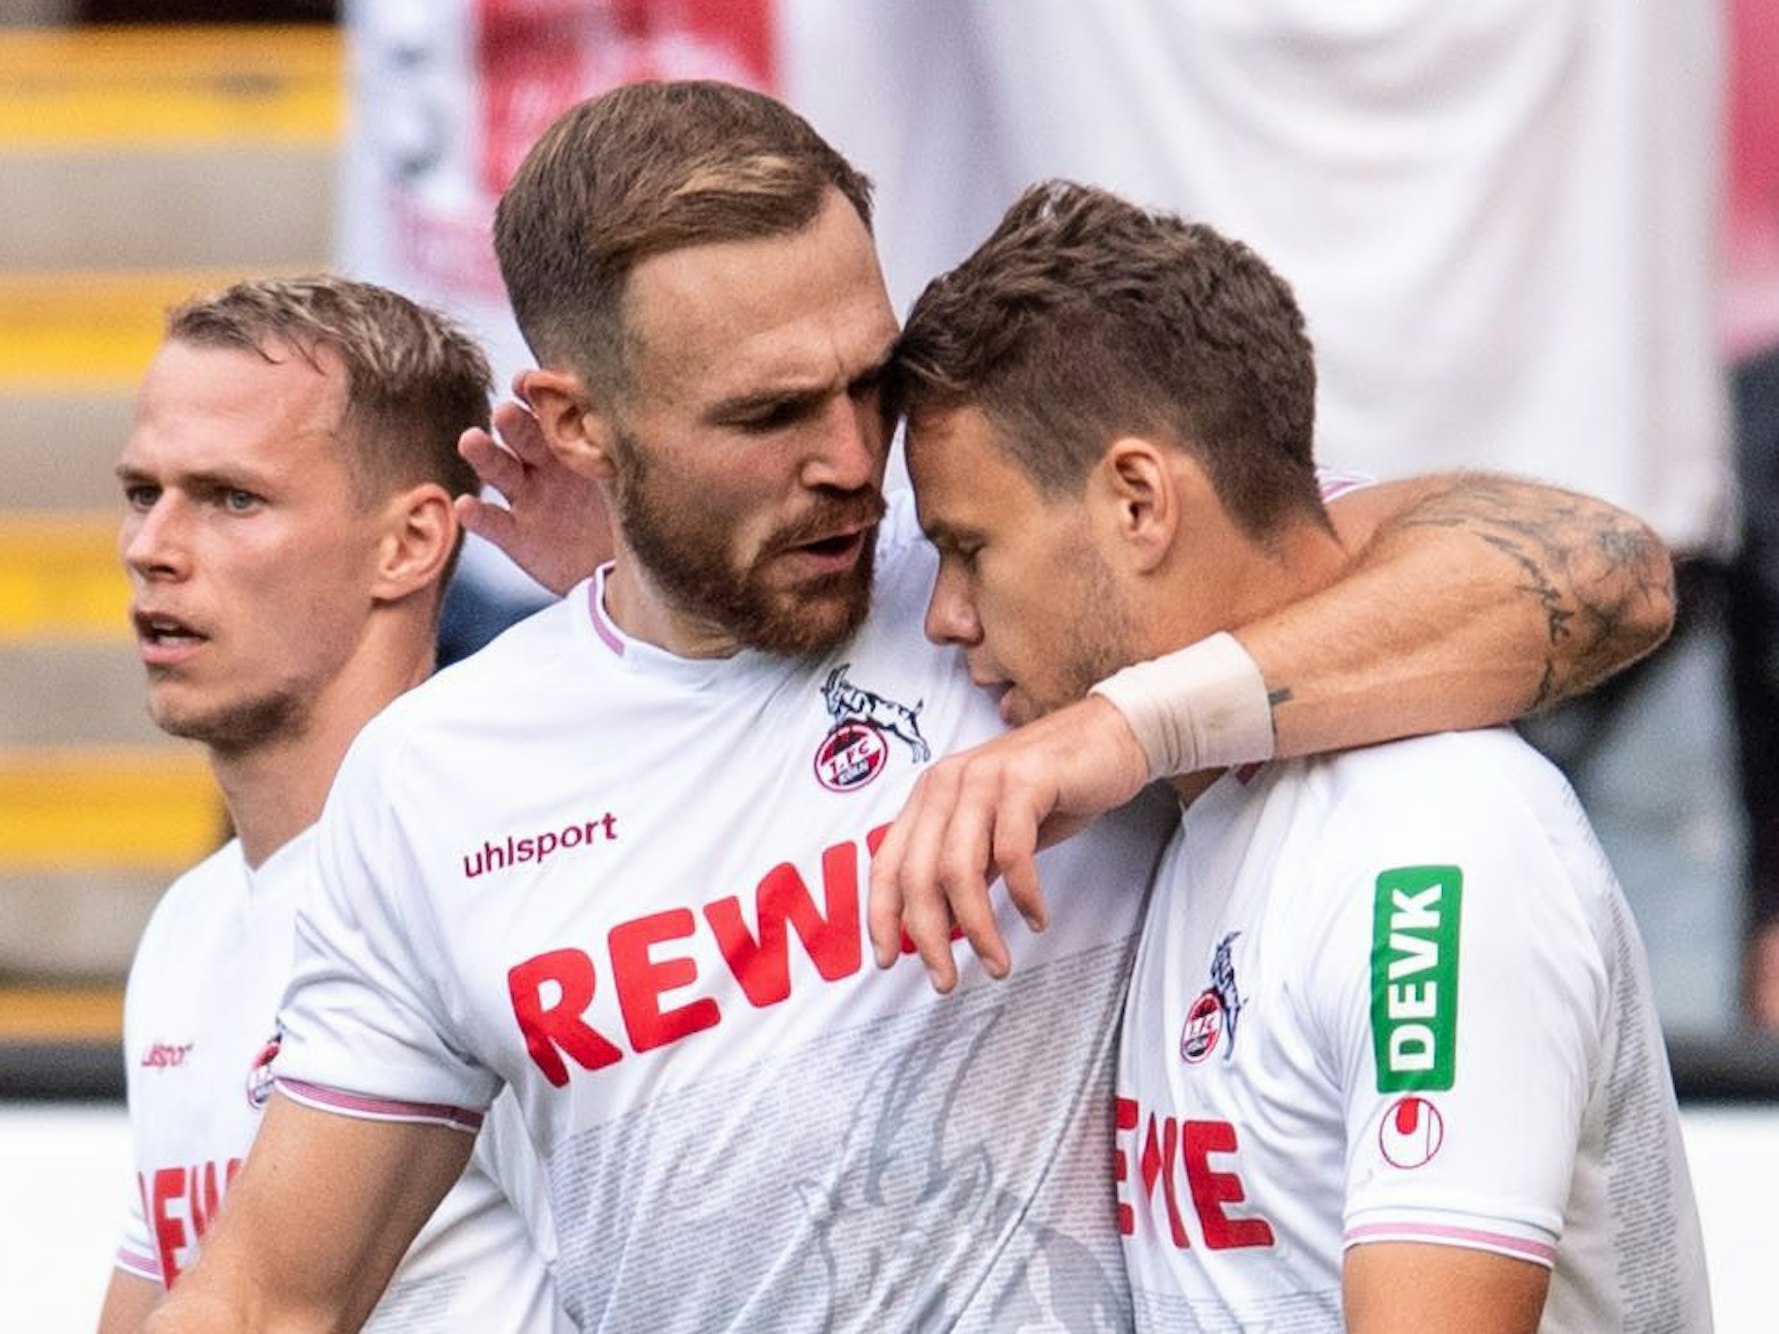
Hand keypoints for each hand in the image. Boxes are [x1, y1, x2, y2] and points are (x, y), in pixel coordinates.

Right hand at [456, 396, 612, 595]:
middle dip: (513, 422)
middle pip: (522, 436)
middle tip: (506, 413)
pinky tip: (465, 505)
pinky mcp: (515, 535)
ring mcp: (526, 498)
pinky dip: (477, 516)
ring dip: (484, 454)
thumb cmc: (626, 512)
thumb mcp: (628, 478)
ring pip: (500, 470)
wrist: (619, 564)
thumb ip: (623, 452)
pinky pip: (493, 522)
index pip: (550, 412)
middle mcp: (542, 465)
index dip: (538, 395)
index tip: (529, 381)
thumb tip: (641, 419)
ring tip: (471, 439)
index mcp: (570, 445)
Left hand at [867, 695, 1148, 991]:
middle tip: (946, 979)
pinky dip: (1024, 895)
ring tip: (997, 962)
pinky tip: (1037, 917)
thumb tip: (940, 920)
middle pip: (918, 872)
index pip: (887, 861)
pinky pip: (1012, 852)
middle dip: (928, 936)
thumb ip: (967, 865)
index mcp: (931, 794)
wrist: (1112, 735)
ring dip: (977, 927)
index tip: (889, 959)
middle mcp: (948, 783)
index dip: (881, 915)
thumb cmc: (1055, 785)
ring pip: (959, 868)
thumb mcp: (997, 828)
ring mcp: (984, 778)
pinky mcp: (1025, 780)